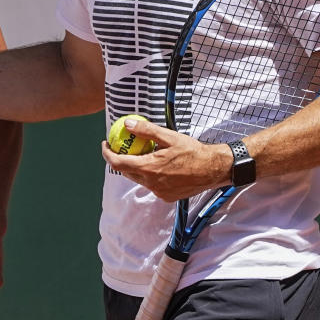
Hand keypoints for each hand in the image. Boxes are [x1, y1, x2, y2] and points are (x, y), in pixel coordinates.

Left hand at [101, 118, 230, 200]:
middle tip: (123, 147)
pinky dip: (151, 175)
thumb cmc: (193, 151)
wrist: (213, 169)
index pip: (117, 163)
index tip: (106, 144)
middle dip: (121, 159)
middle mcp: (151, 183)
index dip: (107, 154)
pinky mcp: (166, 196)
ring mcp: (158, 192)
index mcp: (149, 168)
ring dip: (137, 167)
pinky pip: (152, 185)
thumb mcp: (169, 137)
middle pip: (126, 172)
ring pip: (139, 179)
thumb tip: (128, 123)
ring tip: (144, 154)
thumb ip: (147, 131)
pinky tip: (160, 165)